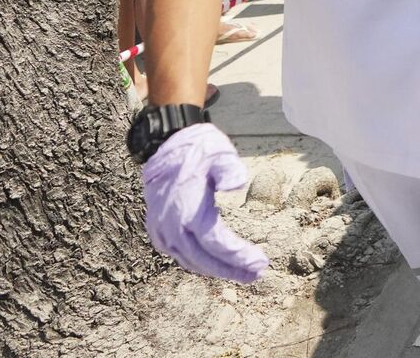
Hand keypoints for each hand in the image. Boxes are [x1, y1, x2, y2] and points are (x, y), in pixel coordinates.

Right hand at [140, 124, 268, 282]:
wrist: (164, 144)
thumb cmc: (197, 149)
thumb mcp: (219, 153)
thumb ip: (230, 169)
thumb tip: (237, 186)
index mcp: (187, 210)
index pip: (216, 243)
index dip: (238, 256)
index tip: (261, 262)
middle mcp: (171, 226)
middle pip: (204, 258)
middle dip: (231, 270)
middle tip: (257, 275)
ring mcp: (161, 230)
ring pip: (191, 261)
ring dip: (216, 270)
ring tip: (243, 274)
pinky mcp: (158, 231)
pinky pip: (180, 255)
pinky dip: (199, 263)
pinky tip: (216, 265)